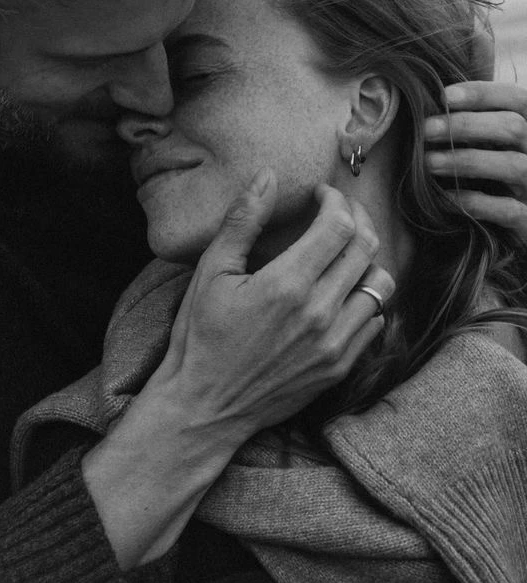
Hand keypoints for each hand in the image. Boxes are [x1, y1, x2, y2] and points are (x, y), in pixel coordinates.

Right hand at [156, 170, 393, 438]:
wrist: (205, 407)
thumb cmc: (200, 334)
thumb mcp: (211, 271)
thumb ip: (243, 220)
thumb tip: (267, 175)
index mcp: (287, 283)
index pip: (339, 225)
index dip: (335, 200)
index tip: (319, 195)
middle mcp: (320, 312)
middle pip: (366, 247)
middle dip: (356, 218)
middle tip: (337, 212)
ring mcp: (335, 343)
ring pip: (380, 284)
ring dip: (366, 259)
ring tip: (343, 251)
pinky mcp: (340, 367)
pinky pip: (375, 321)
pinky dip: (366, 298)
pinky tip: (341, 292)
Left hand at [424, 81, 526, 242]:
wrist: (520, 226)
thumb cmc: (498, 179)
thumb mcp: (493, 146)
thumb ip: (475, 126)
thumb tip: (431, 105)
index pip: (518, 99)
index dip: (483, 93)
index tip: (443, 96)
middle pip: (514, 128)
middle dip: (466, 125)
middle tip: (425, 129)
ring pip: (514, 166)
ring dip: (467, 160)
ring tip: (427, 162)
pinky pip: (508, 210)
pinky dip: (474, 202)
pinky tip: (444, 198)